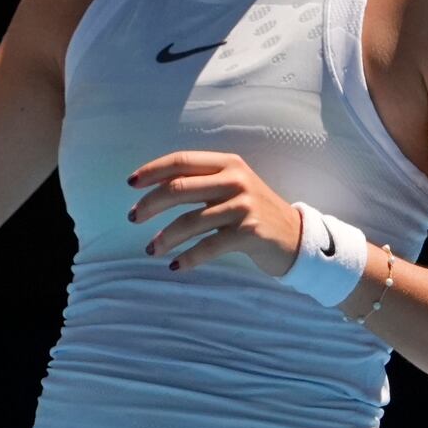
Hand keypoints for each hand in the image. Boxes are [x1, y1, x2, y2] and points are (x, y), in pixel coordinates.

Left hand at [127, 151, 304, 275]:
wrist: (296, 237)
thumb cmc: (254, 212)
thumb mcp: (232, 187)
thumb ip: (202, 182)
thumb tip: (155, 190)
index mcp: (228, 163)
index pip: (181, 161)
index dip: (152, 170)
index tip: (131, 184)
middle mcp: (235, 180)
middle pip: (178, 189)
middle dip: (150, 204)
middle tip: (133, 217)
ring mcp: (243, 206)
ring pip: (189, 222)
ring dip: (164, 238)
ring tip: (151, 249)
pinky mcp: (249, 233)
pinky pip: (208, 247)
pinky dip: (187, 258)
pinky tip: (175, 265)